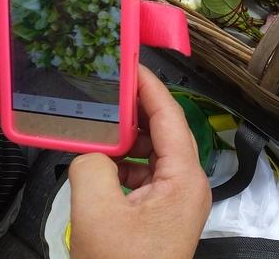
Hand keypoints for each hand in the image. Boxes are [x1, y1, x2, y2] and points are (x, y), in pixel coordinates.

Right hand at [68, 65, 211, 258]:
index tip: (129, 63)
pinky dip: (124, 165)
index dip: (149, 86)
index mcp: (185, 178)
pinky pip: (145, 176)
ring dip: (127, 140)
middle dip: (135, 111)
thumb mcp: (96, 212)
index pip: (170, 115)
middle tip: (106, 91)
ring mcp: (177, 201)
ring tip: (97, 124)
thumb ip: (90, 165)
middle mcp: (189, 185)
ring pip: (154, 154)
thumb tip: (89, 152)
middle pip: (165, 132)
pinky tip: (99, 161)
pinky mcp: (162, 215)